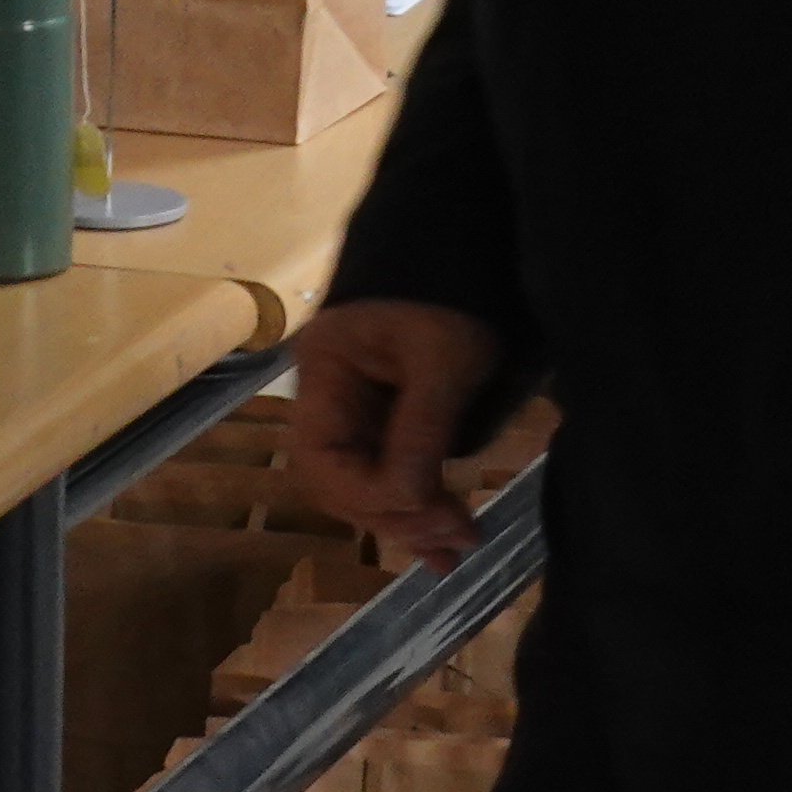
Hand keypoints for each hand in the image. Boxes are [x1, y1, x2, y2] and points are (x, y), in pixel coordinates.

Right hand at [286, 297, 509, 564]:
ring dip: (411, 519)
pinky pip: (391, 472)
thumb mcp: (444, 358)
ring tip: (459, 547)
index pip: (323, 457)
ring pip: (367, 484)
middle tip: (454, 539)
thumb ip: (421, 427)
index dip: (370, 494)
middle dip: (395, 515)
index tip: (428, 507)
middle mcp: (329, 396)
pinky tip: (443, 540)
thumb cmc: (452, 293)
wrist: (467, 244)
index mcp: (324, 371)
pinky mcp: (387, 419)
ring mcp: (355, 409)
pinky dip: (417, 504)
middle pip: (341, 479)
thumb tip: (408, 501)